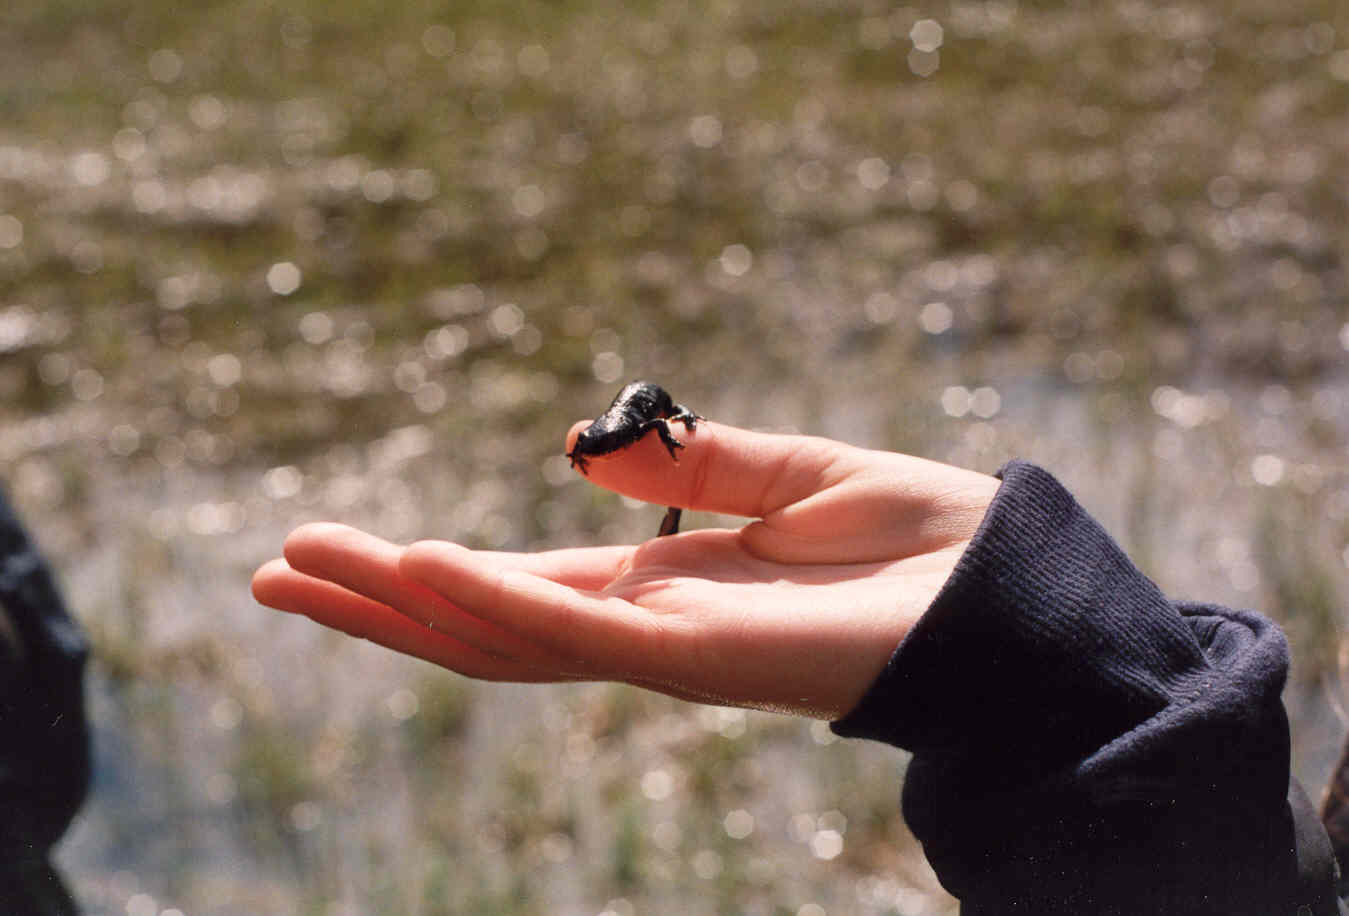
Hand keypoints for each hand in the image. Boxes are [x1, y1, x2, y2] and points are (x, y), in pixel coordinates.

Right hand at [251, 421, 997, 719]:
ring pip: (509, 636)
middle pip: (485, 622)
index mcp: (659, 587)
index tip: (337, 545)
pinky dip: (502, 600)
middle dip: (376, 603)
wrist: (1006, 594)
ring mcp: (669, 652)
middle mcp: (647, 629)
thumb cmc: (912, 540)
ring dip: (405, 604)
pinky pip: (584, 632)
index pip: (516, 582)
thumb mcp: (787, 474)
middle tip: (271, 569)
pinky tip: (428, 566)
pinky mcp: (707, 657)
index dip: (422, 571)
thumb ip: (690, 464)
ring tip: (310, 569)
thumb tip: (584, 452)